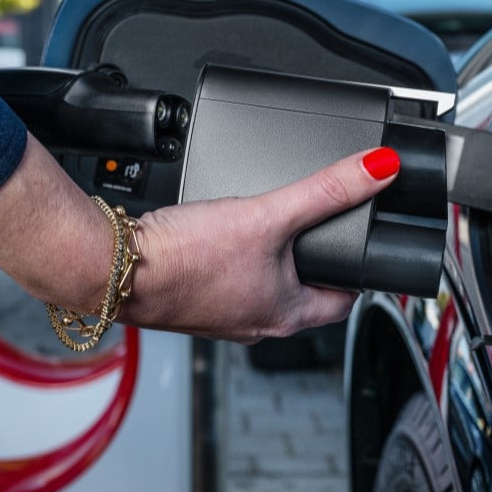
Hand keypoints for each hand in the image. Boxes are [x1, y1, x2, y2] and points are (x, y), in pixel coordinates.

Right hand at [0, 134, 399, 343]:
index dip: (358, 272)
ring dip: (274, 262)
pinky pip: (228, 282)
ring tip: (274, 228)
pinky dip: (235, 260)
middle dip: (315, 263)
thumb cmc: (184, 259)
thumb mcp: (268, 214)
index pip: (344, 300)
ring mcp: (222, 315)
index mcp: (285, 315)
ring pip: (265, 288)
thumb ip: (326, 190)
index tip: (365, 249)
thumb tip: (377, 169)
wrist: (114, 268)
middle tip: (323, 231)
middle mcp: (256, 323)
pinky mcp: (193, 301)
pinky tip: (221, 237)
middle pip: (305, 294)